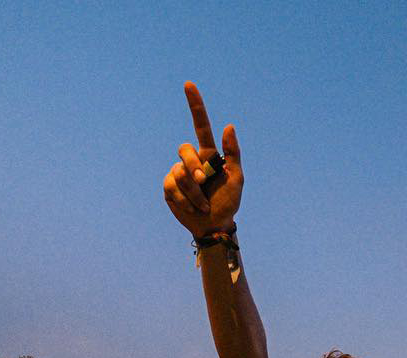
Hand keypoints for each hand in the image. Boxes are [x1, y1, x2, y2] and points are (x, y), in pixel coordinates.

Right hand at [163, 82, 242, 235]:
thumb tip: (229, 126)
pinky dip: (184, 199)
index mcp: (209, 155)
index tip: (189, 85)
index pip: (201, 126)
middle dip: (194, 167)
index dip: (195, 106)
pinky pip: (172, 186)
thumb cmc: (228, 201)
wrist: (214, 224)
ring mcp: (178, 172)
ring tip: (203, 204)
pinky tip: (191, 207)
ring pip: (179, 173)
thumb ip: (233, 153)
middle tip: (204, 182)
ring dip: (194, 192)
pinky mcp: (169, 187)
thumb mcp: (237, 178)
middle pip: (185, 150)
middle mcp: (192, 160)